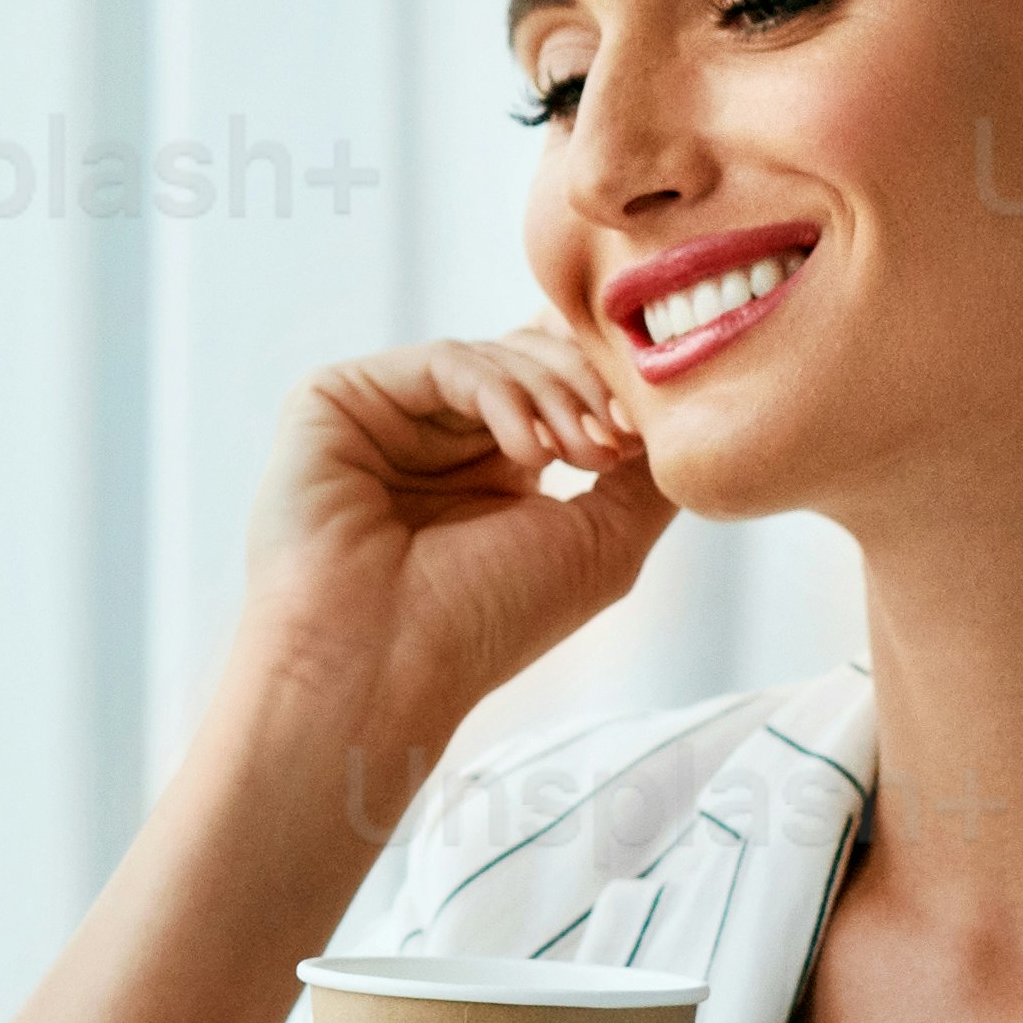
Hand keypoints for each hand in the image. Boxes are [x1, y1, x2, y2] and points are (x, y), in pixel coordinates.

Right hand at [227, 321, 670, 794]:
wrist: (383, 667)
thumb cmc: (486, 623)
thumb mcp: (600, 545)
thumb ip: (646, 476)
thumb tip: (685, 418)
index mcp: (493, 468)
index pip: (555, 382)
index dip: (607, 382)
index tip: (650, 420)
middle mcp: (438, 436)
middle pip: (532, 358)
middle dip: (591, 388)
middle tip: (616, 441)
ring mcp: (387, 415)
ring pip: (496, 355)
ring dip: (559, 395)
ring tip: (583, 455)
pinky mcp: (337, 399)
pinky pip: (445, 362)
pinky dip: (504, 394)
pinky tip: (529, 453)